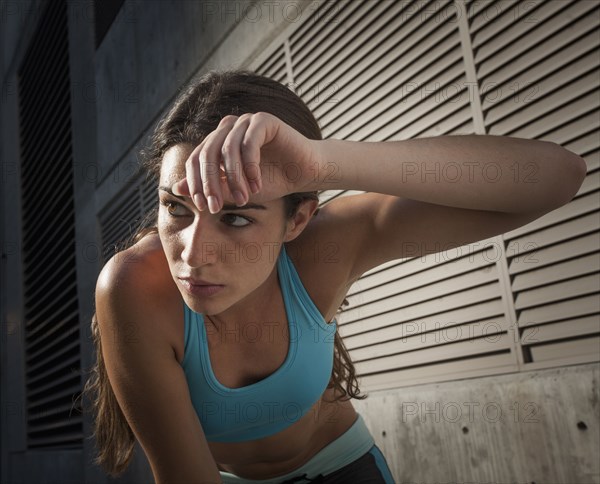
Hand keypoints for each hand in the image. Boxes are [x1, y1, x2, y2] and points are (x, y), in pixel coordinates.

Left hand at [171, 112, 321, 212]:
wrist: (303, 173)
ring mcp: (244, 122)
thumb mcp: (236, 190)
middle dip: (210, 184)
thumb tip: (177, 189)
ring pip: (227, 150)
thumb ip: (211, 187)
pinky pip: (249, 143)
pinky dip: (251, 167)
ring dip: (234, 179)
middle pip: (207, 153)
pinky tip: (257, 184)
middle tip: (216, 207)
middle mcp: (227, 129)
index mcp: (217, 142)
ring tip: (244, 199)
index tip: (202, 207)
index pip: (195, 160)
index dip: (196, 184)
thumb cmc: (271, 181)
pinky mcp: (263, 120)